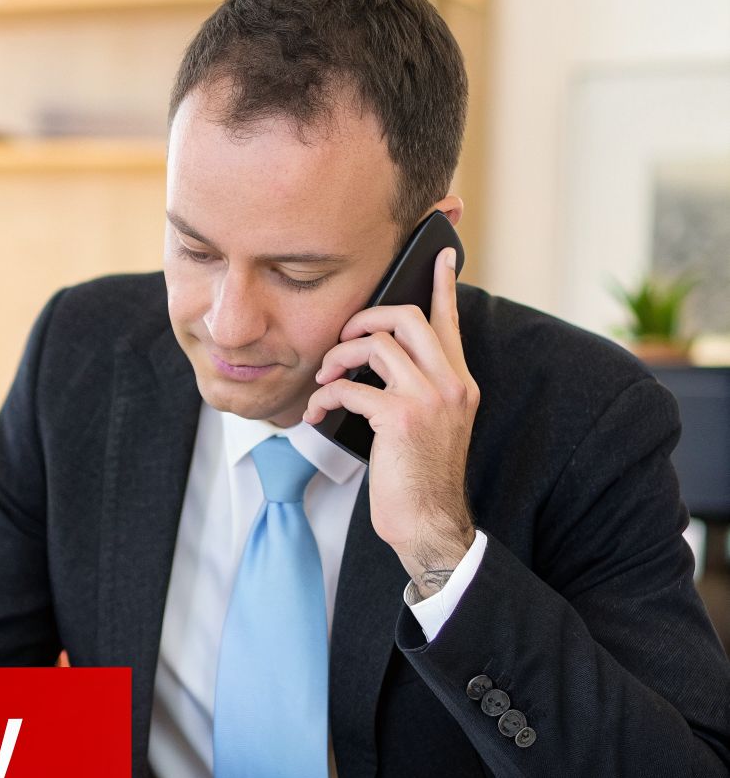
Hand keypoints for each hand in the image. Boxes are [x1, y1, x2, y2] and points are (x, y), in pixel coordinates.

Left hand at [303, 247, 478, 594]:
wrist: (428, 522)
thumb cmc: (418, 478)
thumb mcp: (427, 425)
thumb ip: (417, 389)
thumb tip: (379, 362)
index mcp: (459, 382)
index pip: (451, 321)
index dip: (443, 285)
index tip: (442, 255)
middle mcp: (452, 383)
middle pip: (407, 317)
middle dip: (363, 319)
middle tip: (341, 339)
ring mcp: (430, 398)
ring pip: (376, 344)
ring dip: (337, 358)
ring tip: (324, 380)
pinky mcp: (401, 418)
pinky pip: (352, 386)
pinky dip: (326, 396)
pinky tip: (318, 412)